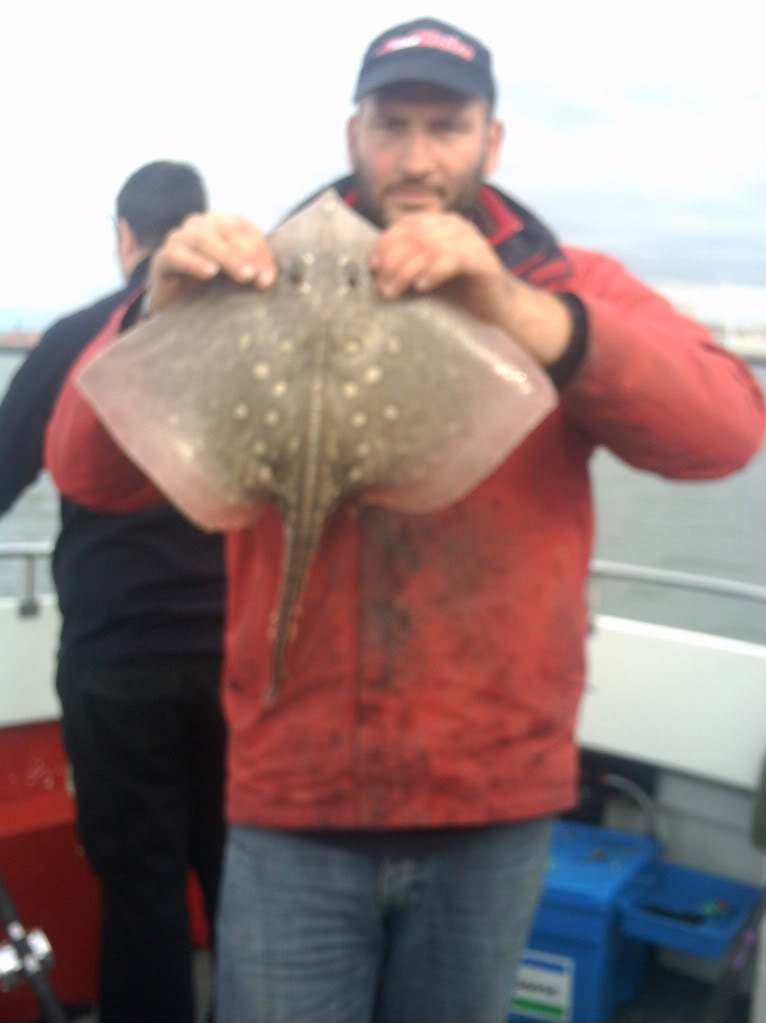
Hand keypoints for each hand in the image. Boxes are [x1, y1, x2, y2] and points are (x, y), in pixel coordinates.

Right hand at [148, 212, 276, 312]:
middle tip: (260, 277)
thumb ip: (252, 271)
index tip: (270, 275)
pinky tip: (210, 273)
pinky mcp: (161, 259)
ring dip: (227, 256)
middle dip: (247, 253)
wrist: (177, 310)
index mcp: (219, 225)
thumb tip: (268, 278)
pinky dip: (194, 262)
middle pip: (225, 230)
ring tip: (244, 276)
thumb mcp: (236, 279)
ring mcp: (177, 240)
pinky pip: (176, 255)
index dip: (259, 248)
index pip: (243, 227)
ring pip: (202, 238)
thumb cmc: (211, 291)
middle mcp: (197, 226)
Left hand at [369, 212, 508, 321]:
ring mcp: (472, 241)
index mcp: (443, 224)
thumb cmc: (462, 291)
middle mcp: (457, 226)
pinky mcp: (482, 260)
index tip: (373, 265)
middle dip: (393, 260)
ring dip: (406, 270)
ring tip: (393, 291)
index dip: (387, 242)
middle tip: (381, 285)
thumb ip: (409, 264)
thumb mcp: (429, 273)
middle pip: (416, 235)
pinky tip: (422, 287)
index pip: (408, 223)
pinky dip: (433, 272)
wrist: (501, 307)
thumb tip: (376, 268)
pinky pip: (452, 259)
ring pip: (430, 247)